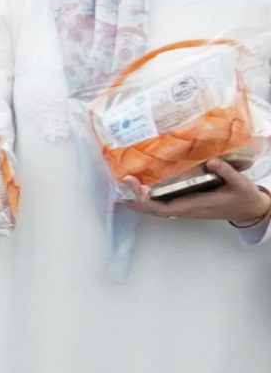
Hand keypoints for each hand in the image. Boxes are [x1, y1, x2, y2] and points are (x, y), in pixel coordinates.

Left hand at [127, 160, 270, 223]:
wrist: (250, 210)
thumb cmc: (244, 198)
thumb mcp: (240, 184)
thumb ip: (226, 172)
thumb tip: (211, 161)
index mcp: (196, 206)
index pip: (163, 207)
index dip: (145, 199)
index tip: (134, 185)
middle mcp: (186, 210)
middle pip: (153, 210)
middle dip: (135, 198)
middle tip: (122, 181)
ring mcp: (185, 209)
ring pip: (156, 209)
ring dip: (138, 200)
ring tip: (122, 186)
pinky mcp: (186, 205)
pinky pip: (162, 205)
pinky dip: (148, 198)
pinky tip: (139, 189)